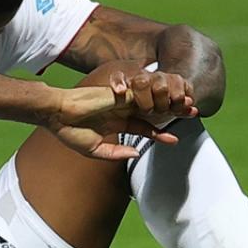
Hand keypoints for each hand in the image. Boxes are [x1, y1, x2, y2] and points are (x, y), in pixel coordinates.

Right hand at [45, 69, 198, 160]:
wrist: (56, 114)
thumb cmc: (69, 132)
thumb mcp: (94, 151)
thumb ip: (116, 154)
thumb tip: (136, 154)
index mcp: (115, 123)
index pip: (143, 128)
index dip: (159, 133)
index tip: (175, 139)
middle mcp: (121, 110)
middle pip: (153, 111)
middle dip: (172, 112)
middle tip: (192, 113)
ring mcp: (121, 100)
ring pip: (152, 100)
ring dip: (171, 102)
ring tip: (190, 105)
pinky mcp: (119, 93)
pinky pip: (143, 93)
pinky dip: (158, 95)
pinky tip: (172, 98)